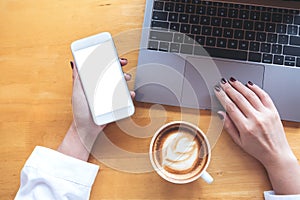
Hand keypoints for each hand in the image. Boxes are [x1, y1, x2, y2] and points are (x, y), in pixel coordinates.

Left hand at [58, 58, 134, 160]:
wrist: (87, 129)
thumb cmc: (80, 113)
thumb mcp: (77, 93)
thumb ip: (77, 78)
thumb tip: (75, 63)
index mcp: (91, 82)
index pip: (99, 67)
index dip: (106, 59)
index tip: (111, 53)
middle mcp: (100, 87)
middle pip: (111, 72)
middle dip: (118, 66)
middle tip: (123, 63)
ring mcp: (108, 95)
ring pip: (120, 82)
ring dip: (125, 78)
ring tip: (126, 78)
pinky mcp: (115, 103)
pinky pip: (125, 96)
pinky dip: (129, 94)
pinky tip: (130, 93)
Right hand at [214, 77, 299, 194]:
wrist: (277, 154)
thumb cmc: (257, 149)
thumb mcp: (238, 141)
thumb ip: (228, 126)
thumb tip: (221, 113)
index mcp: (245, 127)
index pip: (230, 107)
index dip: (222, 96)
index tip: (217, 90)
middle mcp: (256, 119)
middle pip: (239, 99)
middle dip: (229, 89)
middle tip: (223, 83)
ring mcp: (266, 114)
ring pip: (251, 95)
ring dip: (240, 86)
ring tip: (233, 81)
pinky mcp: (273, 111)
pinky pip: (264, 96)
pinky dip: (256, 88)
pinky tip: (249, 85)